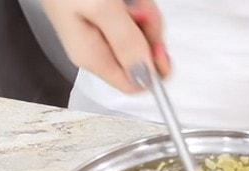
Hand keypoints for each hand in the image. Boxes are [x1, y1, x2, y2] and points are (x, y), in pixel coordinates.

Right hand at [42, 0, 169, 92]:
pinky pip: (134, 17)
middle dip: (149, 32)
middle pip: (141, 56)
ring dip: (144, 13)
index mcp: (92, 56)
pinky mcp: (106, 15)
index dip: (153, 69)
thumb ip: (125, 42)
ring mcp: (101, 31)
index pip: (133, 84)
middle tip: (138, 9)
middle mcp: (96, 48)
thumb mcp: (101, 8)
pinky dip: (137, 5)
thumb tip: (146, 75)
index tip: (156, 45)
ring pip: (141, 34)